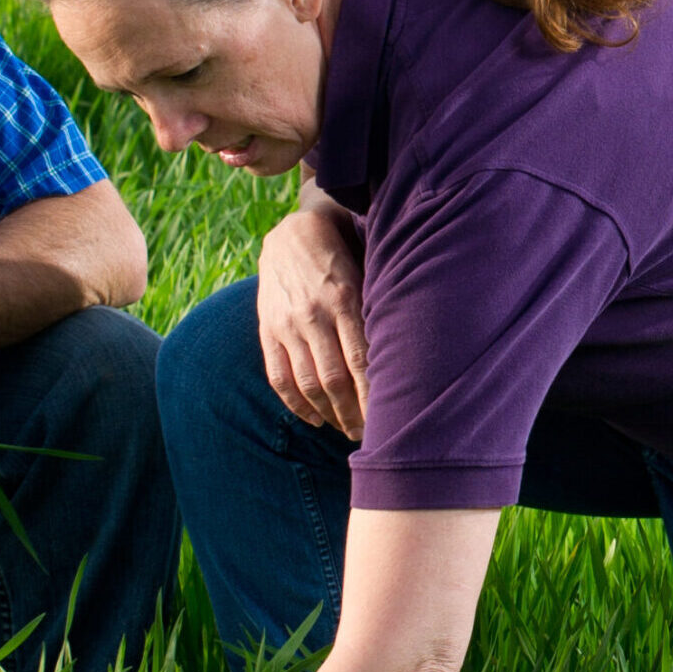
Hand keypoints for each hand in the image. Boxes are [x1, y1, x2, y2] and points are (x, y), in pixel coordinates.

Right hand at [257, 206, 369, 439]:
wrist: (290, 235)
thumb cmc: (341, 259)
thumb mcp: (364, 275)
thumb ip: (377, 312)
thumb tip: (405, 357)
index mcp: (345, 299)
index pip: (361, 362)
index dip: (374, 398)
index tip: (387, 421)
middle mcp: (314, 314)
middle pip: (335, 380)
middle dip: (353, 415)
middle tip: (368, 436)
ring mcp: (287, 324)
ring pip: (308, 384)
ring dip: (328, 414)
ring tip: (345, 429)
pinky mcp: (267, 330)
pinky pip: (279, 378)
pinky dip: (297, 405)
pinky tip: (314, 418)